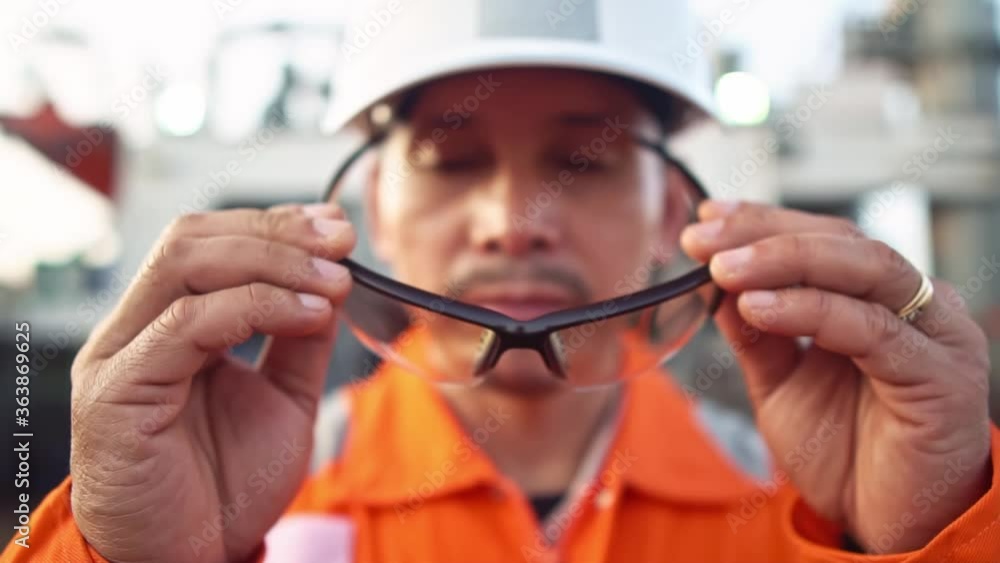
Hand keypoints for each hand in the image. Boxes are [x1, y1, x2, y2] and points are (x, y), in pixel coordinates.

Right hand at [69, 204, 354, 562]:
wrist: (192, 560)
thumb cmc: (226, 487)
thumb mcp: (284, 398)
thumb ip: (300, 340)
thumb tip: (330, 279)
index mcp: (170, 325)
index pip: (210, 242)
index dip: (274, 224)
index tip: (337, 226)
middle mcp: (138, 331)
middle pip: (193, 240)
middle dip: (275, 231)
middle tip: (338, 241)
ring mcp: (122, 357)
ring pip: (185, 266)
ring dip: (273, 261)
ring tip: (332, 280)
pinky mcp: (118, 393)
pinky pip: (186, 324)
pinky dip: (255, 306)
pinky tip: (308, 314)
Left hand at [681, 201, 991, 553]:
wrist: (883, 525)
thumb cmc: (843, 451)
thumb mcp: (779, 381)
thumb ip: (754, 331)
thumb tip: (714, 281)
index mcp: (877, 299)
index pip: (823, 236)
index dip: (763, 221)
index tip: (705, 220)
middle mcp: (914, 305)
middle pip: (842, 240)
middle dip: (765, 234)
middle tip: (705, 241)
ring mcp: (935, 335)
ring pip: (864, 269)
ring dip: (785, 261)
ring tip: (724, 270)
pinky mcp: (942, 376)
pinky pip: (874, 329)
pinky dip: (812, 310)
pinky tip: (759, 308)